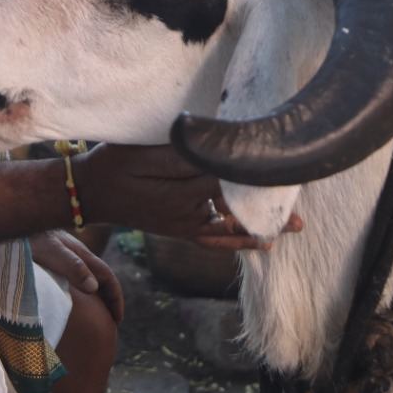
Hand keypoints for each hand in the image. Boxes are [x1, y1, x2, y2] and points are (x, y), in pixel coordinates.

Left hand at [31, 229, 123, 322]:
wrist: (14, 222)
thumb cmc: (30, 238)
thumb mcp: (51, 252)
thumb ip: (72, 266)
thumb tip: (94, 287)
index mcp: (82, 253)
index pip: (107, 277)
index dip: (115, 298)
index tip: (118, 319)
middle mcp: (77, 255)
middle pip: (100, 279)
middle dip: (109, 300)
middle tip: (111, 323)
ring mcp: (65, 257)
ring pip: (87, 278)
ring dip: (95, 297)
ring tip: (94, 317)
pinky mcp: (52, 259)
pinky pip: (73, 279)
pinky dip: (80, 294)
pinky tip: (71, 302)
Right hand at [72, 144, 302, 250]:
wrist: (89, 192)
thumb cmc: (113, 164)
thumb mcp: (143, 153)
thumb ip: (181, 154)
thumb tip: (216, 149)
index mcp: (182, 190)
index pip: (230, 178)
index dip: (258, 170)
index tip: (287, 161)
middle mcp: (189, 214)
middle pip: (238, 202)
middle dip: (268, 196)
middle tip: (303, 190)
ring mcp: (186, 227)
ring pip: (233, 225)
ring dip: (263, 222)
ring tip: (295, 224)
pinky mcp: (182, 231)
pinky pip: (216, 242)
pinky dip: (239, 243)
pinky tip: (263, 244)